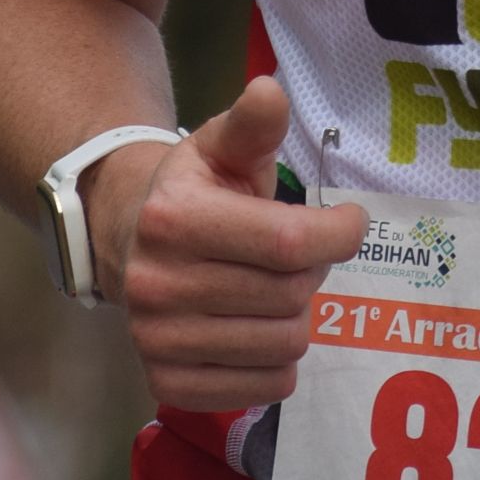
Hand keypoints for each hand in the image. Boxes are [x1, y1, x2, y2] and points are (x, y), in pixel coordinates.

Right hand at [91, 75, 365, 411]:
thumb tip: (270, 90)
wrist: (128, 243)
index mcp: (174, 218)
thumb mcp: (219, 147)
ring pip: (284, 345)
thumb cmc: (194, 191)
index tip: (350, 222)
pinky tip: (259, 329)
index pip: (288, 242)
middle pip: (290, 296)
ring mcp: (158, 340)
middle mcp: (157, 283)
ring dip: (297, 318)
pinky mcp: (168, 384)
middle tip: (297, 257)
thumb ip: (252, 125)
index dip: (339, 233)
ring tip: (276, 290)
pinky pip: (264, 389)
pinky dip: (278, 364)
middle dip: (312, 274)